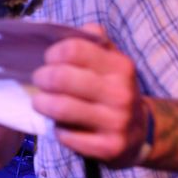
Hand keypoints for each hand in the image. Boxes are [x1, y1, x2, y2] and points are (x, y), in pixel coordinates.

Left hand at [31, 24, 148, 164]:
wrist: (139, 133)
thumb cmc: (114, 90)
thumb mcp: (112, 61)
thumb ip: (93, 41)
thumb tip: (72, 29)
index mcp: (121, 67)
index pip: (74, 50)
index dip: (53, 53)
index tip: (49, 60)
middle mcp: (120, 93)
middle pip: (62, 78)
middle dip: (42, 78)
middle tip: (39, 80)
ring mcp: (116, 122)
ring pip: (61, 108)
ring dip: (42, 103)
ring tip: (39, 101)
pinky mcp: (107, 148)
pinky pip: (67, 136)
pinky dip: (57, 129)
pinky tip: (60, 125)